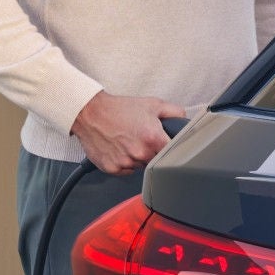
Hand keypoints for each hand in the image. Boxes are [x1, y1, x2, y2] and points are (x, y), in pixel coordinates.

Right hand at [69, 90, 186, 174]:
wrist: (90, 113)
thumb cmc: (119, 109)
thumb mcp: (152, 104)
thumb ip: (173, 112)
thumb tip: (184, 119)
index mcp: (153, 139)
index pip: (171, 153)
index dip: (168, 148)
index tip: (164, 145)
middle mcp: (140, 153)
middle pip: (155, 161)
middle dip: (151, 151)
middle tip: (141, 138)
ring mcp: (126, 163)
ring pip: (140, 166)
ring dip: (137, 157)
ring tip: (127, 141)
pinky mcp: (113, 169)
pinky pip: (126, 170)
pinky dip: (124, 162)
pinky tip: (119, 148)